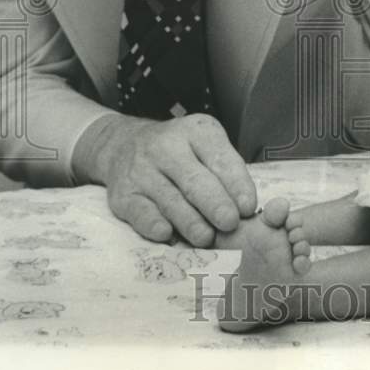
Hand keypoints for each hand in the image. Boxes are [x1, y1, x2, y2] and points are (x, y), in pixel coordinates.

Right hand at [73, 113, 257, 244]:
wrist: (122, 144)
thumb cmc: (178, 152)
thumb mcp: (204, 146)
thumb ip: (224, 172)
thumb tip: (245, 211)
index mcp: (196, 132)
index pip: (220, 158)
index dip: (236, 184)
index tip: (248, 207)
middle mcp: (167, 147)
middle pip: (194, 180)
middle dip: (215, 204)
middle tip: (230, 223)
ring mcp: (142, 170)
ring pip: (170, 200)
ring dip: (190, 222)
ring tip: (207, 238)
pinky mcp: (123, 194)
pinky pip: (140, 212)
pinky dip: (153, 224)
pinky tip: (166, 234)